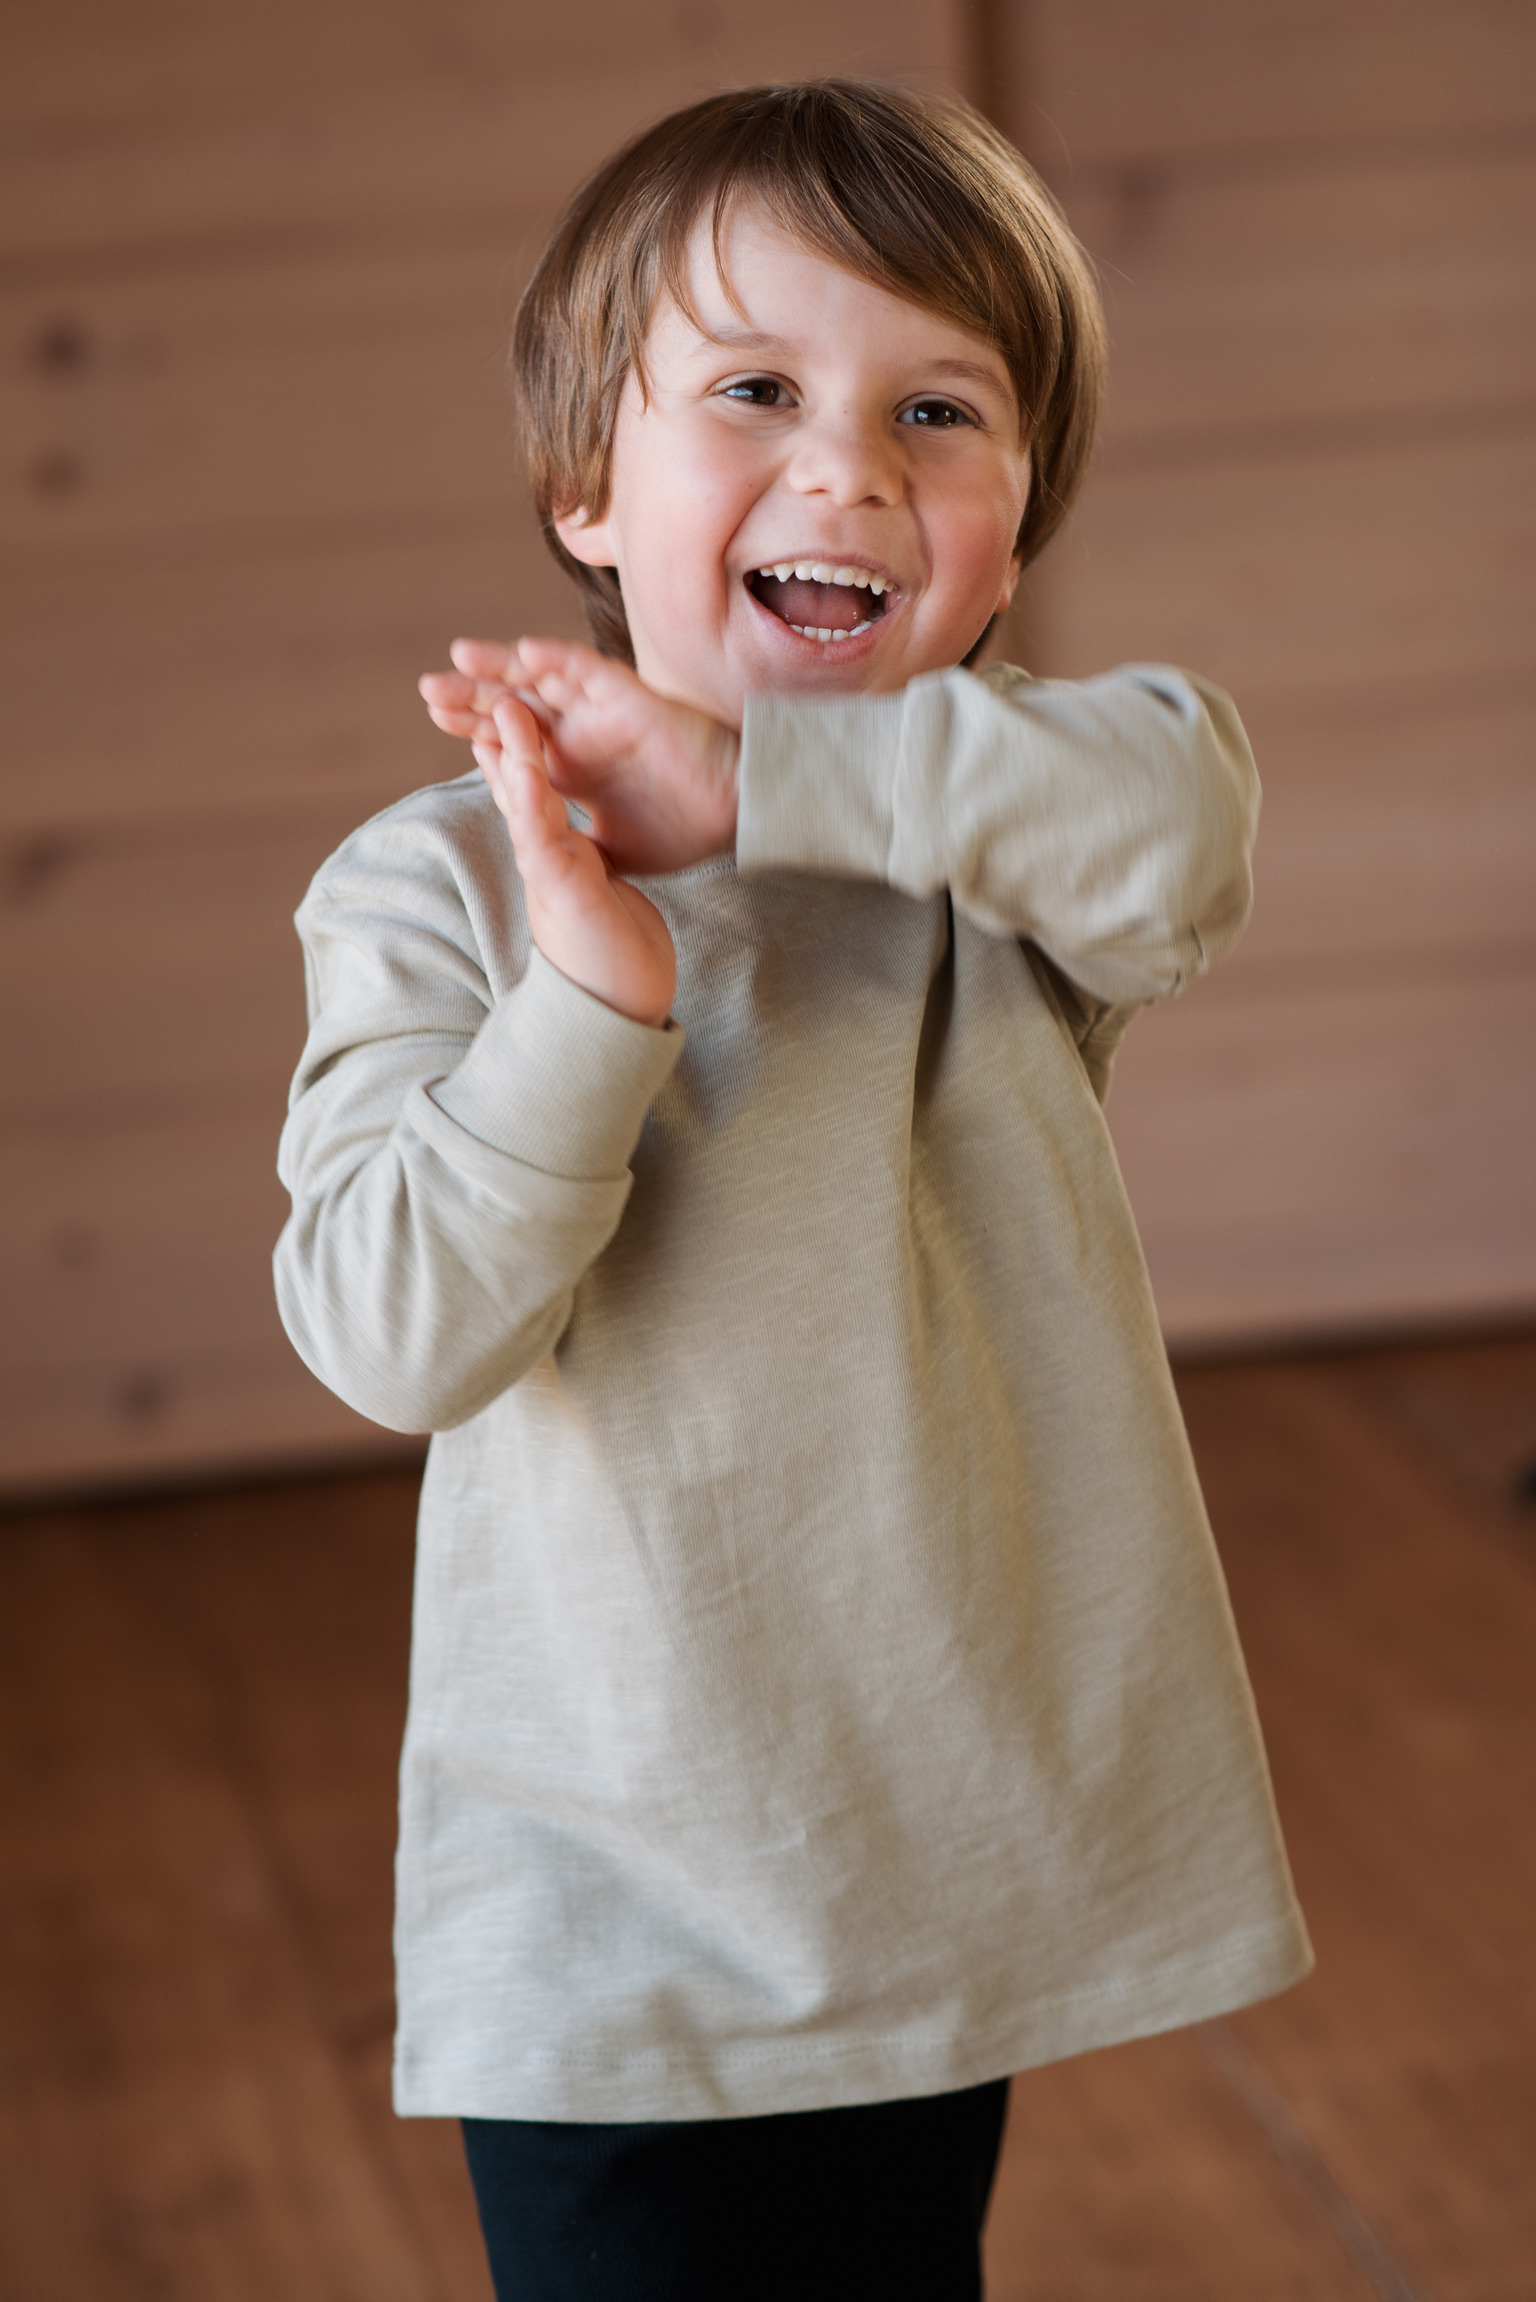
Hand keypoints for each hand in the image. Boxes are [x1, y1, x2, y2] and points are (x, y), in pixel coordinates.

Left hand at [420, 637, 739, 874]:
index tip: (435, 717)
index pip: (513, 736)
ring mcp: (605, 711)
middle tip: (429, 689)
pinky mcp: (632, 700)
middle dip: (472, 694)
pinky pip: (589, 671)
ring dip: (502, 665)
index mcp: (573, 761)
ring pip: (543, 678)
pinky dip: (558, 660)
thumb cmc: (682, 832)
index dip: (475, 725)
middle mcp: (583, 729)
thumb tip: (547, 866)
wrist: (733, 823)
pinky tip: (525, 653)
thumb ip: (574, 847)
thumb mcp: (609, 851)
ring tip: (460, 656)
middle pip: (516, 702)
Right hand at [476, 696, 675, 1029]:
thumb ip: (587, 873)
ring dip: (511, 752)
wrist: (621, 1013)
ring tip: (502, 707)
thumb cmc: (615, 962)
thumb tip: (586, 861)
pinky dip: (532, 793)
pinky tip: (527, 761)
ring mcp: (547, 874)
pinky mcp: (561, 887)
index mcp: (555, 859)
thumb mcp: (599, 901)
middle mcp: (542, 862)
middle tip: (466, 697)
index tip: (501, 716)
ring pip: (521, 802)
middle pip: (513, 788)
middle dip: (493, 740)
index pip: (529, 796)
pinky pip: (542, 830)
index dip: (514, 754)